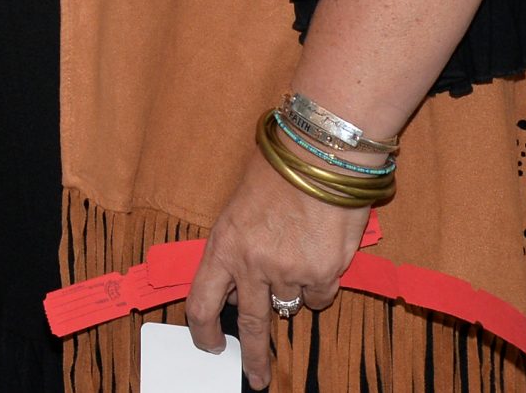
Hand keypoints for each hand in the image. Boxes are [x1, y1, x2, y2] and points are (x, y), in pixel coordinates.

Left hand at [186, 146, 368, 387]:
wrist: (321, 155)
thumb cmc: (279, 171)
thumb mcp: (240, 207)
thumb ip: (238, 248)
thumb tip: (241, 284)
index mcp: (223, 245)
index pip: (201, 301)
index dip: (202, 329)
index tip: (210, 346)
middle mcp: (252, 265)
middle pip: (250, 324)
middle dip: (254, 357)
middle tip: (256, 378)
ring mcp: (289, 272)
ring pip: (291, 305)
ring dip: (294, 291)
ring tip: (300, 253)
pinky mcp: (324, 274)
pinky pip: (320, 295)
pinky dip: (321, 282)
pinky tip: (321, 250)